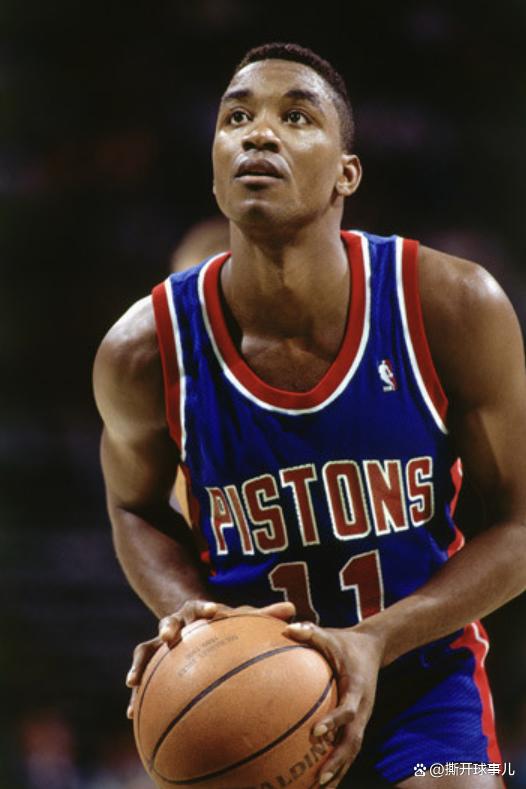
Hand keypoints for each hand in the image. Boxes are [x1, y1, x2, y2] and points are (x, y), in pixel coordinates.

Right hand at [125, 599, 294, 717]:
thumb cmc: (222, 622)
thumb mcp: (239, 617)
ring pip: (145, 649)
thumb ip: (263, 615)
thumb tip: (292, 608)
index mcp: (198, 612)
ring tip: (133, 681)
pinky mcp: (151, 663)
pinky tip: (131, 715)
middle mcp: (176, 624)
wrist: (191, 621)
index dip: (205, 608)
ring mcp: (160, 643)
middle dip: (168, 628)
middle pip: (169, 622)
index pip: (201, 607)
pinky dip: (136, 695)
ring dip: (139, 663)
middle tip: (168, 636)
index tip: (213, 611)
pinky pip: (141, 678)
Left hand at [284, 622, 384, 787]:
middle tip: (319, 778)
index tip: (315, 733)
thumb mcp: (331, 635)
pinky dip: (338, 765)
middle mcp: (362, 709)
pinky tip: (320, 780)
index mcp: (357, 689)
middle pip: (353, 741)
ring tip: (319, 788)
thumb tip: (287, 628)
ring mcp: (361, 718)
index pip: (347, 710)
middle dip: (338, 762)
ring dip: (339, 770)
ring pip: (352, 751)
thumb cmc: (345, 642)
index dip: (334, 722)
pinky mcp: (357, 723)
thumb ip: (311, 632)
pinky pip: (348, 747)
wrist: (372, 648)